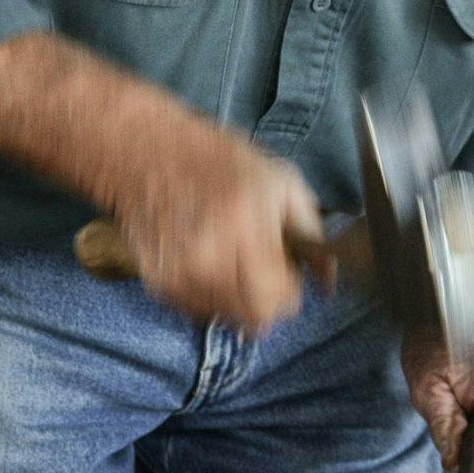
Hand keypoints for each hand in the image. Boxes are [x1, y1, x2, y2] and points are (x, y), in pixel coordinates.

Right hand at [104, 115, 320, 335]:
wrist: (145, 152)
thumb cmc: (217, 160)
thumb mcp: (280, 180)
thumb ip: (312, 231)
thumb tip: (328, 278)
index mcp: (245, 230)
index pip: (280, 302)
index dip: (291, 287)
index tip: (286, 268)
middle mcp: (209, 261)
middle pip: (255, 320)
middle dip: (268, 299)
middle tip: (263, 268)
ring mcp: (180, 276)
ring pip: (227, 319)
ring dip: (238, 299)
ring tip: (232, 260)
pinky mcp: (159, 284)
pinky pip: (199, 311)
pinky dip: (209, 294)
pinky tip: (206, 261)